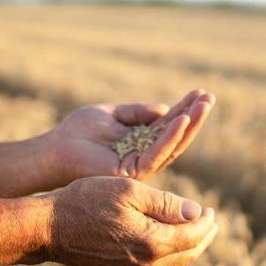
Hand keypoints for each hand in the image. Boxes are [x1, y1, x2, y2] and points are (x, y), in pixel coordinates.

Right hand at [41, 177, 217, 265]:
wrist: (48, 228)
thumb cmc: (87, 200)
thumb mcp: (130, 191)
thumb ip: (167, 203)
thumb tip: (197, 213)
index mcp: (152, 243)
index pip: (193, 235)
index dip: (206, 221)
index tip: (212, 209)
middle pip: (187, 254)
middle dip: (203, 237)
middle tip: (211, 221)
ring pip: (172, 264)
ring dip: (186, 246)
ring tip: (193, 230)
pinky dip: (167, 253)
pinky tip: (165, 240)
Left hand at [51, 89, 214, 181]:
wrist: (55, 149)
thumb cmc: (78, 131)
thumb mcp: (112, 113)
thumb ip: (137, 112)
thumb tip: (165, 109)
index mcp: (140, 142)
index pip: (168, 124)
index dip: (185, 108)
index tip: (201, 92)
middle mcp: (144, 155)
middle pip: (176, 136)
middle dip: (194, 117)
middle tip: (210, 98)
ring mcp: (140, 166)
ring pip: (172, 146)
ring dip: (189, 125)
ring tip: (203, 106)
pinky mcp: (132, 172)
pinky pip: (156, 153)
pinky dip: (170, 137)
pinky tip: (181, 120)